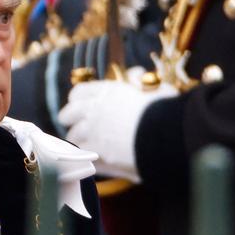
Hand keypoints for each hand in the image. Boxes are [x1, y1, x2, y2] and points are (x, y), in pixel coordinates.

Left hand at [58, 72, 177, 181]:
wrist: (166, 135)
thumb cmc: (166, 111)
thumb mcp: (156, 89)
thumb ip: (141, 81)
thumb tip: (136, 73)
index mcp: (107, 91)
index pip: (79, 93)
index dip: (77, 99)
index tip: (78, 104)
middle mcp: (94, 109)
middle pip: (68, 114)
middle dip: (69, 119)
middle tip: (75, 125)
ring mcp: (92, 131)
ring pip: (73, 136)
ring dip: (78, 140)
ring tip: (85, 145)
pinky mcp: (96, 152)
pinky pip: (82, 155)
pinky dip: (85, 157)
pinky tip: (92, 161)